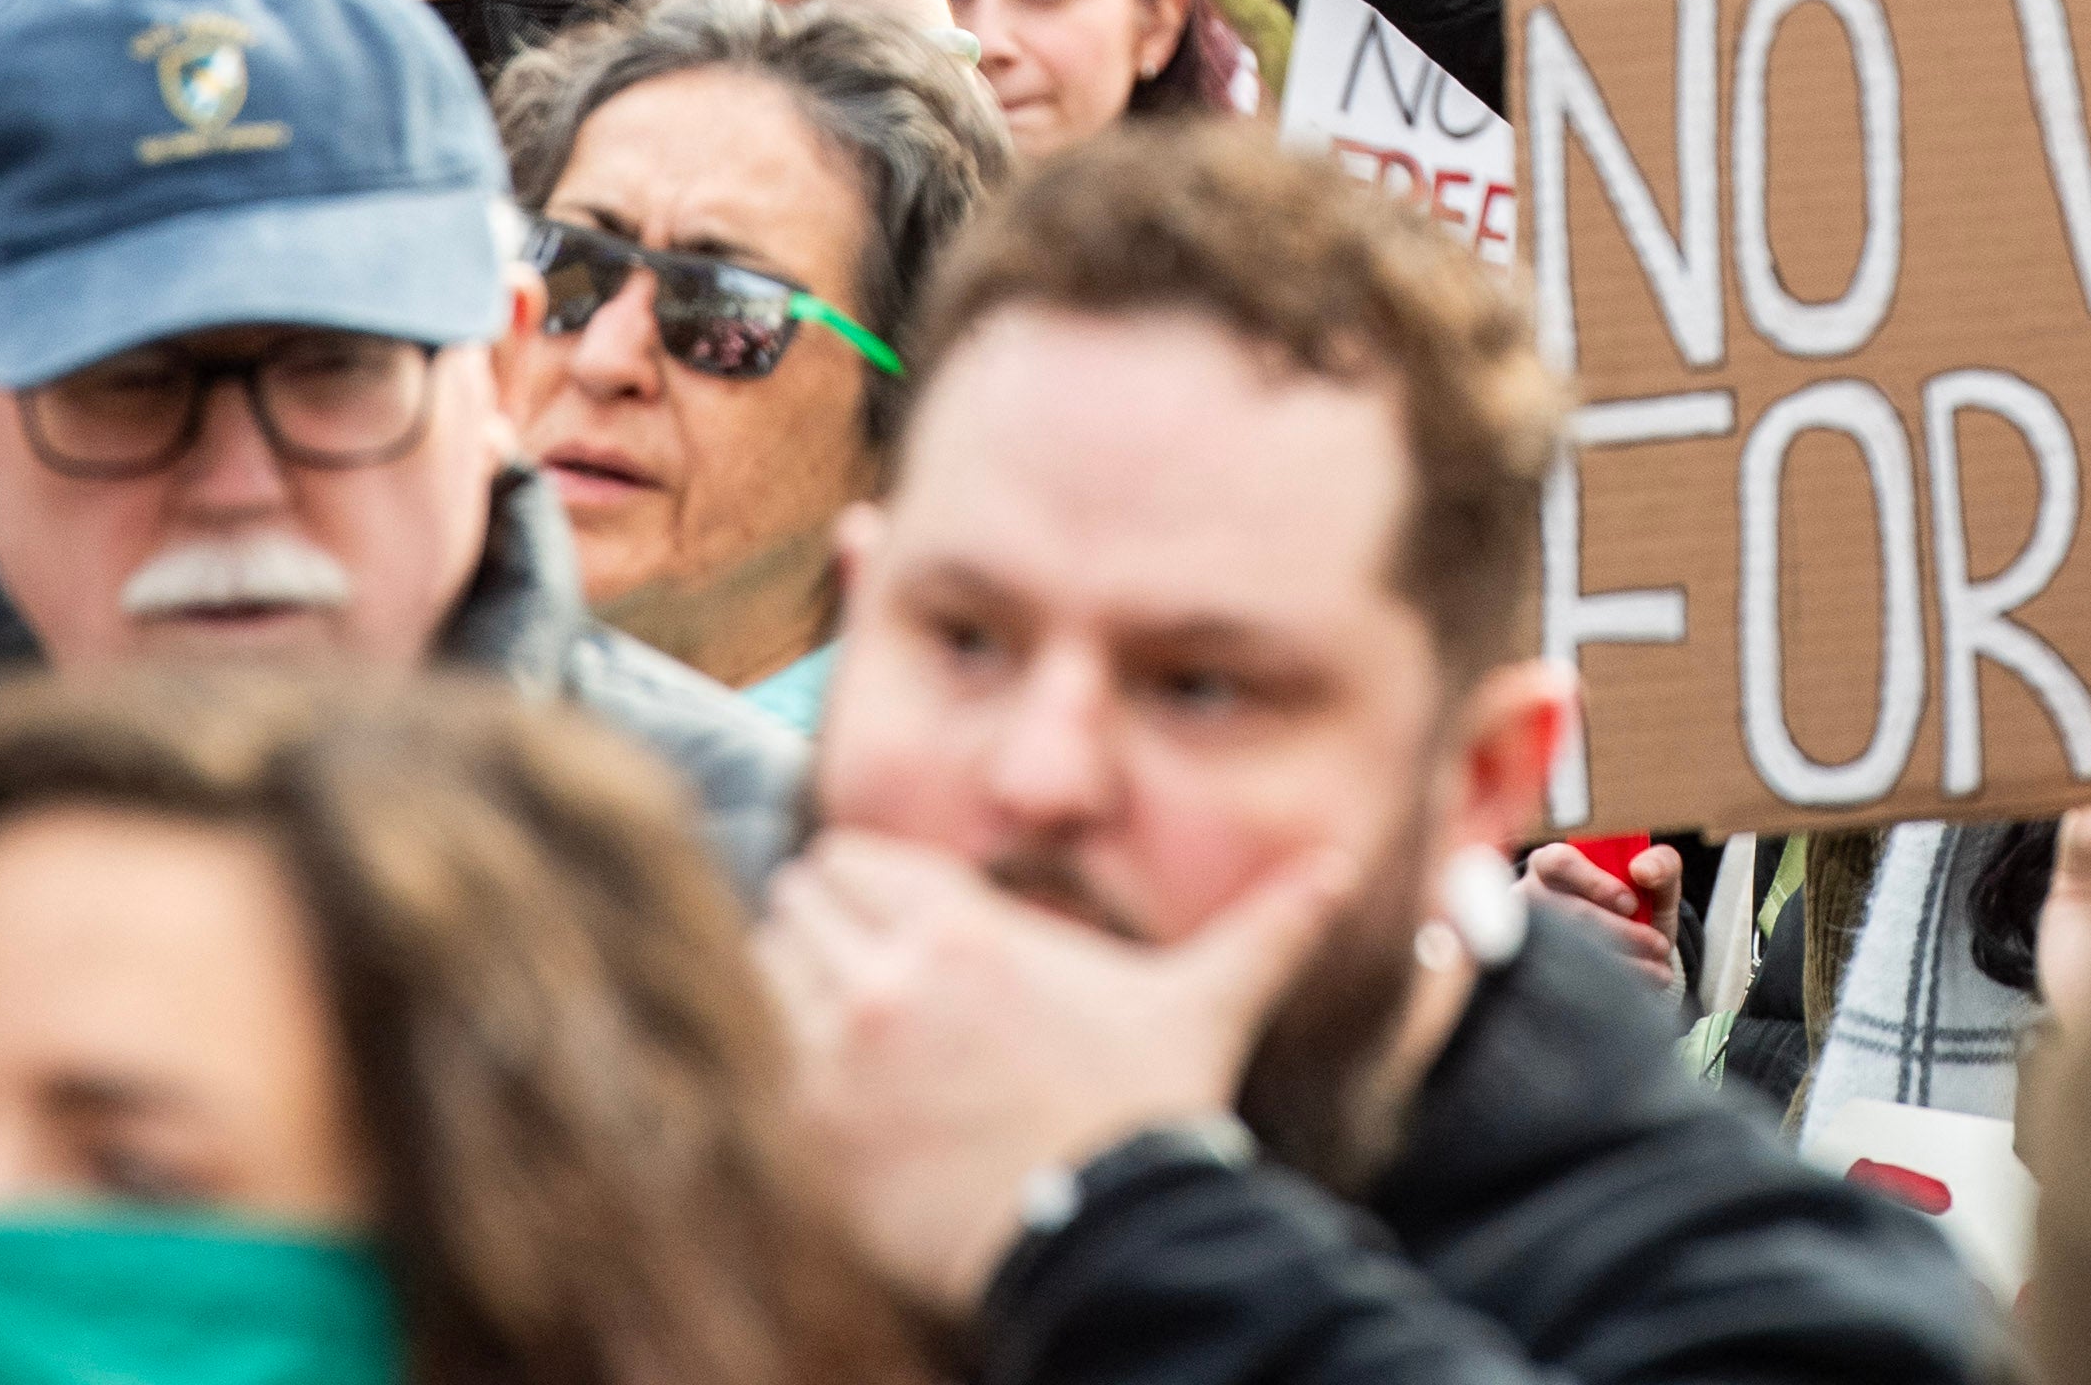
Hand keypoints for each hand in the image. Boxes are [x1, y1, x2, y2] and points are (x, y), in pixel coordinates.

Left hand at [763, 829, 1350, 1318]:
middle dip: (814, 928)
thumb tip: (1342, 868)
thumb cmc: (1148, 1112)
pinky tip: (807, 1093)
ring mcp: (838, 1052)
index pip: (854, 858)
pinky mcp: (812, 1130)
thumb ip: (1265, 926)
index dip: (859, 883)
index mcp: (963, 927)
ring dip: (780, 989)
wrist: (1107, 1232)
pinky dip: (764, 1063)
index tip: (874, 914)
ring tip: (824, 1031)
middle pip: (794, 903)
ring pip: (758, 972)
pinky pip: (748, 1061)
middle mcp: (887, 974)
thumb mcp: (1206, 1003)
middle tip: (845, 971)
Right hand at [1521, 841, 1685, 989]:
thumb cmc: (1637, 903)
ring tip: (1659, 967)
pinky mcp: (1536, 971)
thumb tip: (1641, 870)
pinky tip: (1639, 986)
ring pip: (1567, 951)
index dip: (1595, 883)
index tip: (1631, 904)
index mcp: (1552, 861)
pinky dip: (1610, 987)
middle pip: (1561, 913)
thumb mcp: (1656, 878)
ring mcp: (1530, 937)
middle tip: (1658, 943)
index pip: (1560, 863)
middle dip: (1616, 931)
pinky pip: (1568, 984)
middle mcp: (1532, 897)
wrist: (1634, 953)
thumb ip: (1661, 863)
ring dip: (1619, 961)